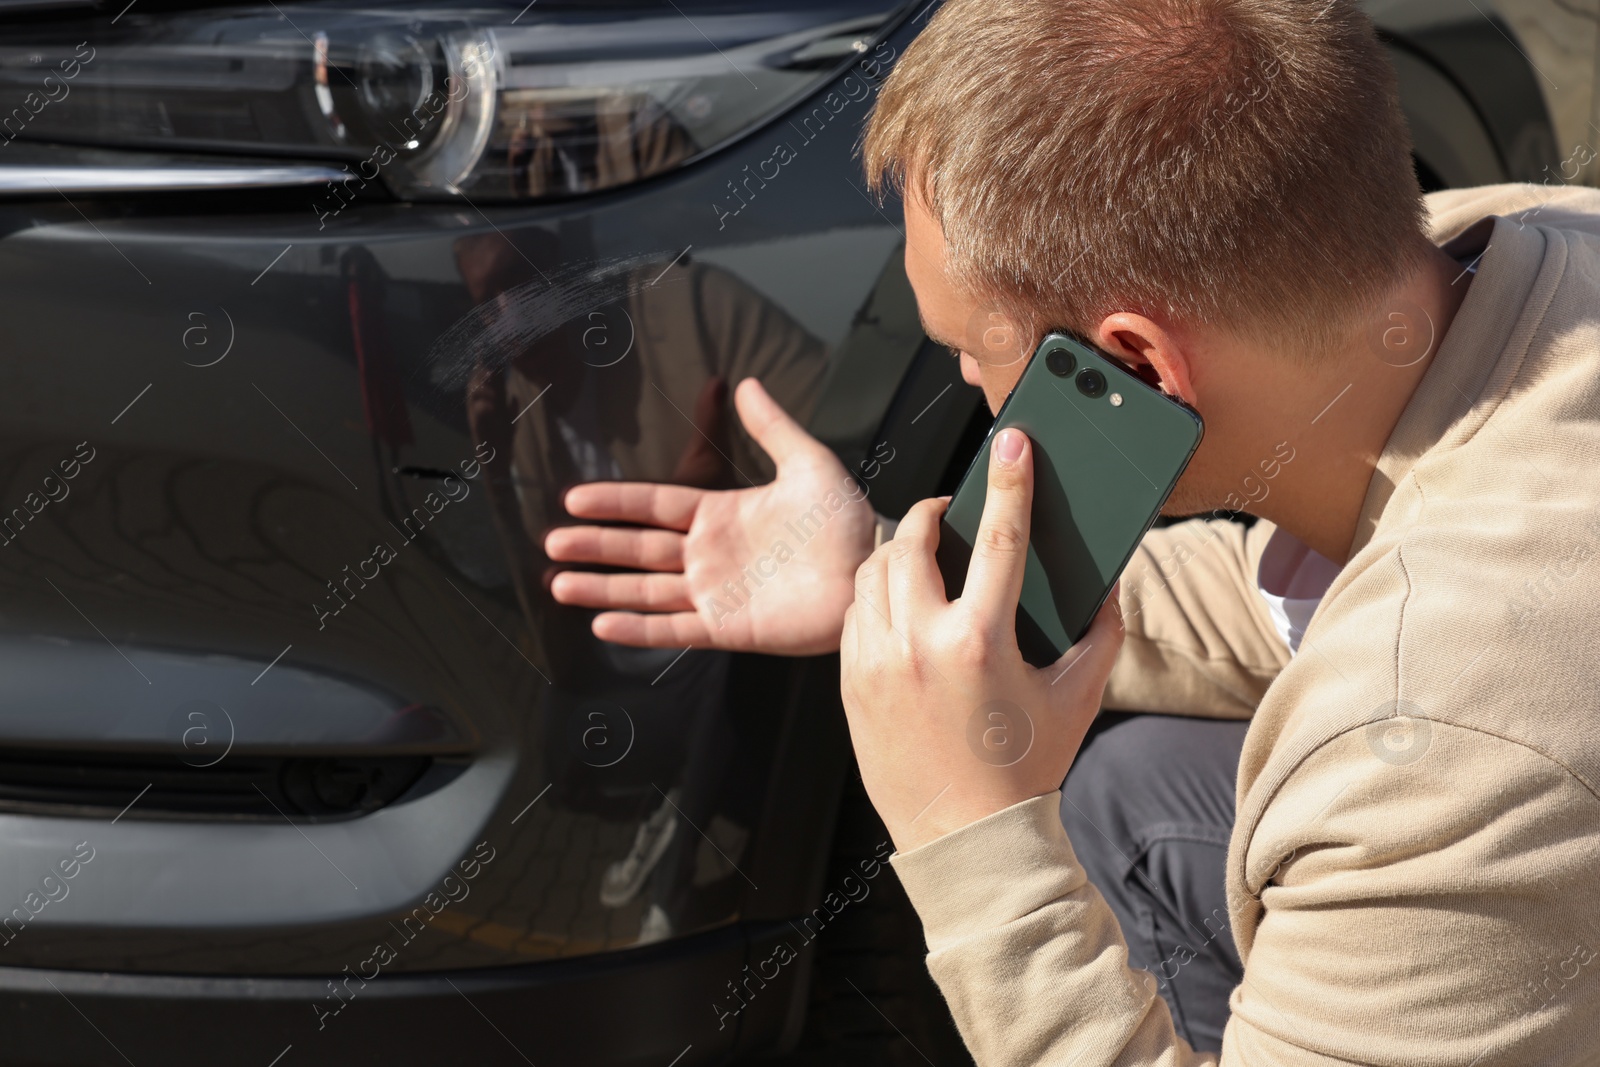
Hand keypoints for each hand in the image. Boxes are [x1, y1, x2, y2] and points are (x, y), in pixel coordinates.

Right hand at [545, 378, 876, 654]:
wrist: (871, 568)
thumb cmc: (844, 520)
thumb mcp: (807, 463)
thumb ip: (772, 427)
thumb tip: (745, 382)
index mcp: (720, 515)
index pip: (654, 505)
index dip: (615, 502)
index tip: (574, 499)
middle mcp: (709, 556)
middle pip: (638, 550)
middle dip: (595, 547)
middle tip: (553, 543)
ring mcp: (715, 594)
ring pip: (646, 591)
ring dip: (603, 588)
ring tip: (559, 584)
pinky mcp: (728, 628)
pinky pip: (675, 630)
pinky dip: (639, 630)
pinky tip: (603, 624)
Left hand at [840, 428, 1123, 852]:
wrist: (966, 838)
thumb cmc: (1024, 770)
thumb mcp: (1077, 696)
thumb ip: (1100, 631)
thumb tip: (1109, 580)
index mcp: (979, 641)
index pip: (998, 538)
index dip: (1008, 482)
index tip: (1011, 444)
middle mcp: (919, 644)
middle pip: (912, 541)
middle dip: (930, 513)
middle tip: (948, 513)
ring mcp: (876, 664)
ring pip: (872, 572)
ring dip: (897, 551)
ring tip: (921, 555)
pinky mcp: (850, 683)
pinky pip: (853, 615)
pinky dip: (875, 596)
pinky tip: (898, 603)